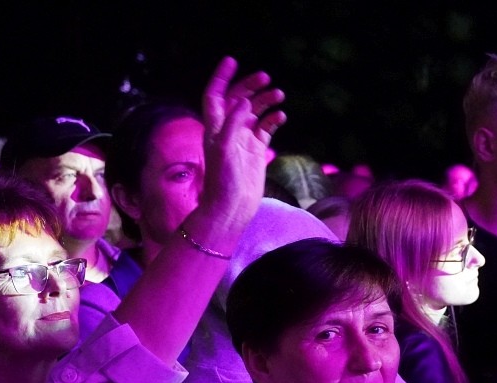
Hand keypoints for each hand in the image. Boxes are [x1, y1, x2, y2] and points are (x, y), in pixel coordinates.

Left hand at [196, 57, 285, 238]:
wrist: (232, 207)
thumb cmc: (223, 181)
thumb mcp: (225, 149)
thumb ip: (233, 123)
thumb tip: (244, 100)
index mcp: (215, 127)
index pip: (215, 95)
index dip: (221, 78)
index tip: (232, 61)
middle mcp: (228, 130)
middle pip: (238, 99)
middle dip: (250, 86)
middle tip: (266, 78)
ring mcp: (243, 139)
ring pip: (255, 112)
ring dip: (266, 101)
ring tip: (279, 96)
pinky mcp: (256, 150)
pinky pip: (266, 128)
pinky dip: (274, 120)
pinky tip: (281, 116)